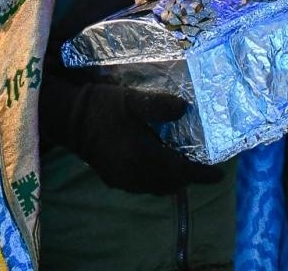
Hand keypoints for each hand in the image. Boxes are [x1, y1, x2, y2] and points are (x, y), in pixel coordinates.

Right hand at [43, 77, 221, 195]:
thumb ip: (160, 106)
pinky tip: (156, 163)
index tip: (219, 175)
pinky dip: (156, 179)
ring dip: (171, 179)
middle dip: (187, 178)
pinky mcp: (112, 178)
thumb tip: (185, 110)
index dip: (201, 175)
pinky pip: (142, 185)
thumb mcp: (132, 100)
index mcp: (143, 159)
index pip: (180, 172)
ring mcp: (122, 180)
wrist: (68, 118)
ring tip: (182, 165)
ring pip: (155, 187)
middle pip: (169, 184)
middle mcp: (134, 176)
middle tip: (201, 167)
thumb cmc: (101, 107)